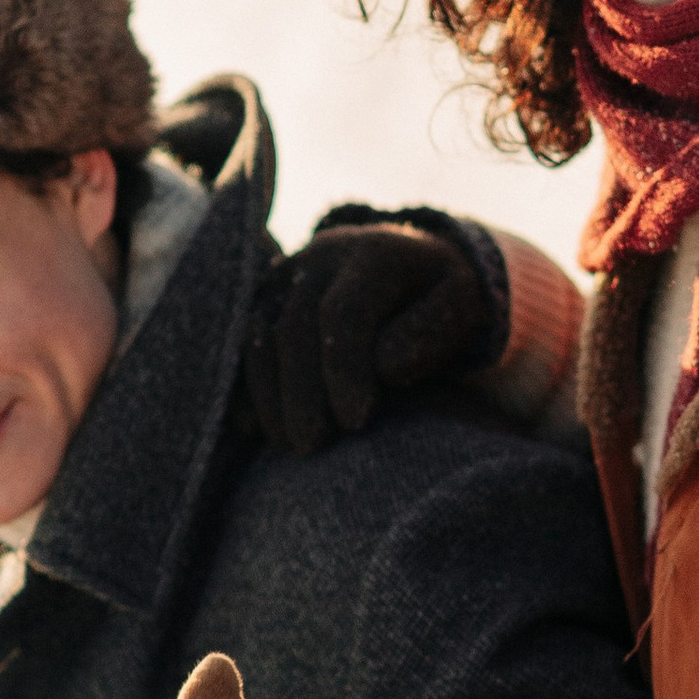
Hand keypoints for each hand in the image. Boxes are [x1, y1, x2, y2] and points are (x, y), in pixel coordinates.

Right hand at [244, 210, 497, 456]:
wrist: (406, 264)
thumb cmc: (438, 298)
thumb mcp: (460, 306)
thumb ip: (432, 331)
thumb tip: (384, 366)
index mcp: (373, 254)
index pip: (344, 312)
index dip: (344, 369)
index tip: (357, 420)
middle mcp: (320, 256)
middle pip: (294, 326)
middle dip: (301, 391)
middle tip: (314, 445)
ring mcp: (284, 274)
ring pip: (258, 334)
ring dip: (268, 395)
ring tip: (290, 444)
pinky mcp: (263, 297)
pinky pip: (239, 341)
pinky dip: (244, 385)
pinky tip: (251, 426)